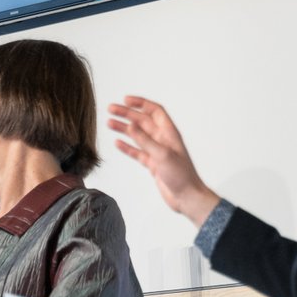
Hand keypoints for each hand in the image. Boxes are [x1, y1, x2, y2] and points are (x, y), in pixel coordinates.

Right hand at [106, 95, 219, 226]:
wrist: (186, 196)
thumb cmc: (181, 176)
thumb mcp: (162, 155)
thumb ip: (145, 140)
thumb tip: (131, 125)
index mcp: (169, 133)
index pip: (154, 111)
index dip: (140, 103)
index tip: (126, 100)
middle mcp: (162, 139)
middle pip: (142, 121)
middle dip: (127, 114)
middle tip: (111, 110)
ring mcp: (156, 151)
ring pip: (137, 136)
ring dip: (124, 129)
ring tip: (110, 123)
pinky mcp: (152, 163)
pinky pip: (137, 152)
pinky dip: (127, 147)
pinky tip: (118, 143)